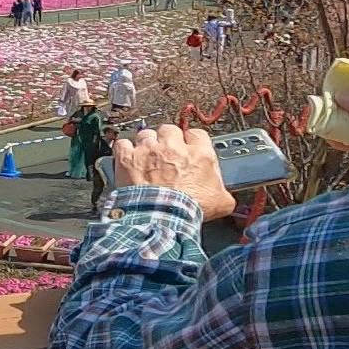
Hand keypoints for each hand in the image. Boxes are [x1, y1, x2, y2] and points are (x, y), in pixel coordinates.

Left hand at [112, 125, 237, 220]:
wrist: (162, 218)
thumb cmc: (189, 211)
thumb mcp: (221, 203)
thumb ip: (223, 191)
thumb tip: (225, 194)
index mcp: (199, 154)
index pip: (197, 135)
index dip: (192, 141)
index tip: (189, 148)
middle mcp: (173, 147)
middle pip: (170, 130)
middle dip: (167, 140)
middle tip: (166, 155)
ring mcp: (148, 150)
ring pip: (146, 134)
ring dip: (146, 144)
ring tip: (146, 158)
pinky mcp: (128, 157)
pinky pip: (123, 143)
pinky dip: (124, 149)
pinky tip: (128, 158)